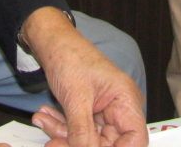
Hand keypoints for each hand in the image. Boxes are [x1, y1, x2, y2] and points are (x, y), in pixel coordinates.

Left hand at [24, 8, 146, 146]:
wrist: (53, 43)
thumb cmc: (71, 56)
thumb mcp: (75, 96)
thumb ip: (81, 130)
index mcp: (126, 100)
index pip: (135, 139)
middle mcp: (119, 109)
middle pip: (107, 144)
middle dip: (78, 143)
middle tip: (55, 143)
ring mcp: (103, 113)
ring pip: (88, 140)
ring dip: (63, 134)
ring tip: (44, 120)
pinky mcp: (89, 114)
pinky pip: (77, 131)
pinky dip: (60, 127)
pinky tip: (46, 117)